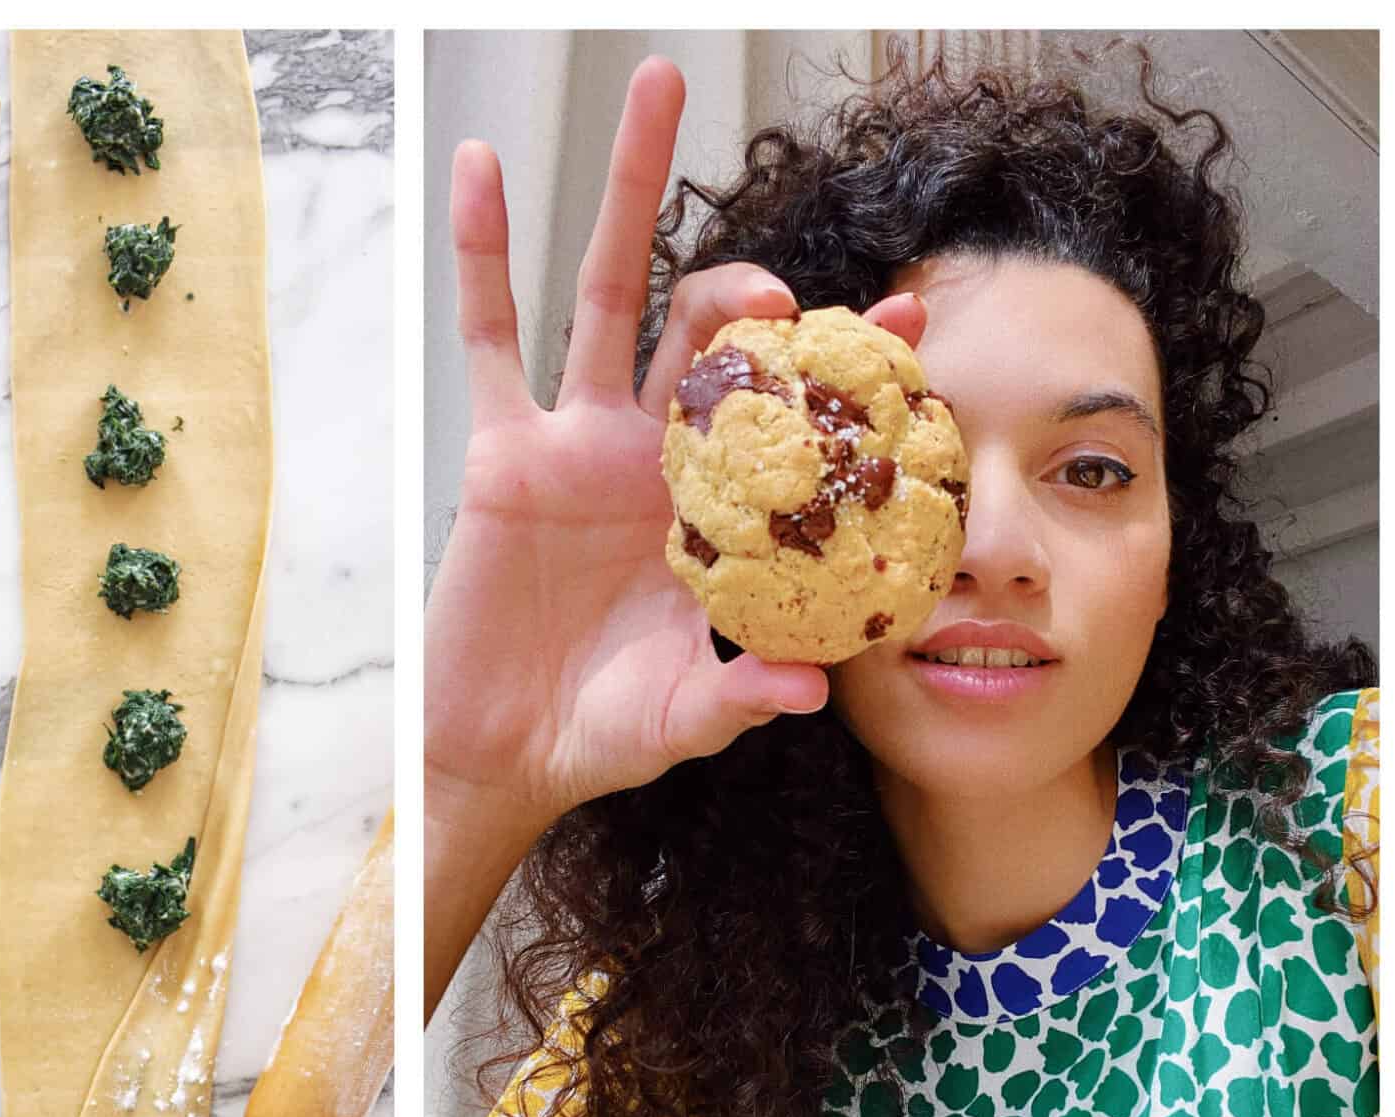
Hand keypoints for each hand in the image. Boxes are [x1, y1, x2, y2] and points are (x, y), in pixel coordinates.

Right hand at [426, 57, 926, 832]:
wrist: (503, 748)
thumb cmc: (605, 730)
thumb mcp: (683, 715)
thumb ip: (741, 693)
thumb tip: (811, 688)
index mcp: (724, 511)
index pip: (800, 417)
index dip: (852, 366)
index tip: (913, 323)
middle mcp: (660, 456)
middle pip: (713, 332)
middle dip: (756, 281)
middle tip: (796, 269)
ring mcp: (580, 441)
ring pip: (611, 294)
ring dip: (630, 193)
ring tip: (655, 91)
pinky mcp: (503, 448)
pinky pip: (490, 334)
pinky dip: (483, 251)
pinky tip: (481, 168)